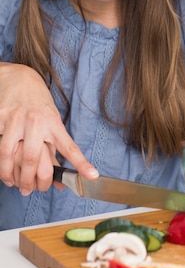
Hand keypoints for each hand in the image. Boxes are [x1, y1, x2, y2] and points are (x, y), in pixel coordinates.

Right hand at [0, 63, 97, 193]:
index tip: (92, 176)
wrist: (19, 77)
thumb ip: (53, 149)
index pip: (68, 146)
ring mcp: (16, 119)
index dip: (81, 163)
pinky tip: (3, 170)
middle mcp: (36, 120)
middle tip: (29, 190)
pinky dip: (0, 163)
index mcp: (53, 122)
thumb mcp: (51, 120)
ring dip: (9, 174)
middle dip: (30, 179)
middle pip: (32, 157)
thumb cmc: (38, 103)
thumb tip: (62, 179)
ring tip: (13, 183)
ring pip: (8, 154)